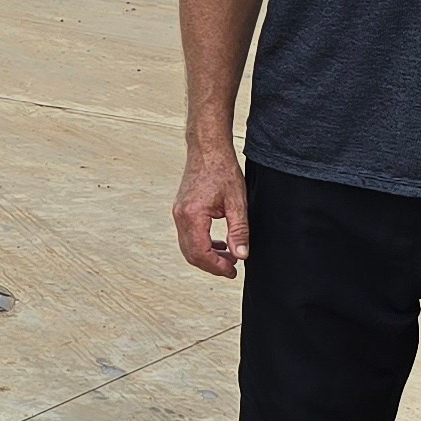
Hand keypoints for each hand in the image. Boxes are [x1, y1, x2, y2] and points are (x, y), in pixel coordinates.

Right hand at [173, 139, 249, 275]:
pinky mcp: (181, 210)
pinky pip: (188, 235)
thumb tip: (241, 255)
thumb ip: (239, 231)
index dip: (217, 266)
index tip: (233, 271)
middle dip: (211, 265)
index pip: (201, 252)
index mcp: (193, 215)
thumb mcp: (237, 202)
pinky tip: (219, 243)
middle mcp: (181, 216)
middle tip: (231, 269)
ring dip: (207, 256)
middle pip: (191, 254)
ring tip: (228, 257)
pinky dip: (202, 245)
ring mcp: (178, 213)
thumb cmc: (222, 169)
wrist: (207, 149)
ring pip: (188, 246)